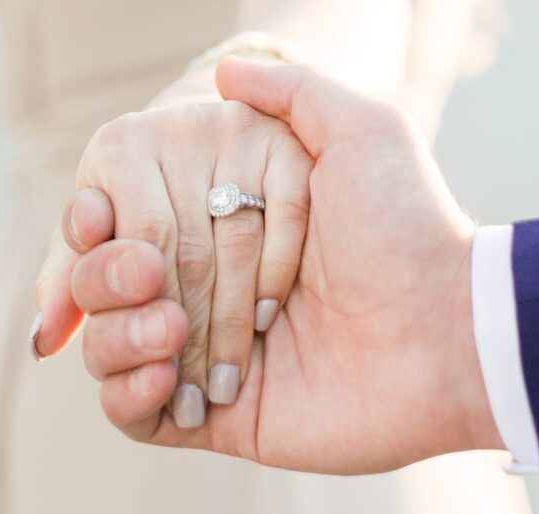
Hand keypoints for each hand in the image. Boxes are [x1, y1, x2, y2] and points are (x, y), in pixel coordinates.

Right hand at [76, 58, 503, 473]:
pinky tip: (163, 372)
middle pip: (106, 288)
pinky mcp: (217, 420)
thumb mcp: (362, 130)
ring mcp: (209, 359)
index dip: (91, 223)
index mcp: (229, 230)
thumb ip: (293, 92)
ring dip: (114, 335)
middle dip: (105, 278)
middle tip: (148, 271)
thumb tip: (228, 69)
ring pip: (107, 350)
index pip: (126, 225)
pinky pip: (132, 416)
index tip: (93, 214)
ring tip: (167, 326)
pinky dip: (126, 394)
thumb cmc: (405, 229)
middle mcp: (213, 292)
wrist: (446, 330)